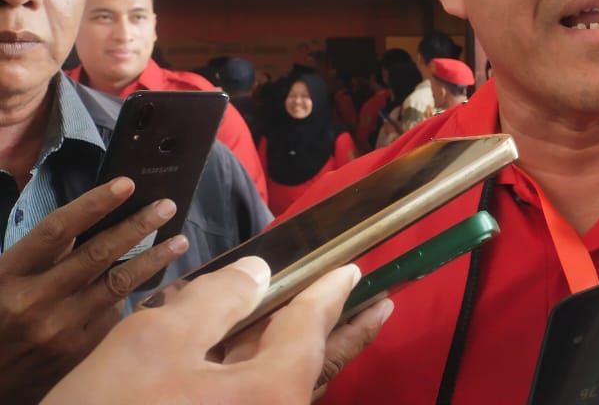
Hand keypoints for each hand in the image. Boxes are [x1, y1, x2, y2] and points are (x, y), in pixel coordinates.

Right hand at [0, 177, 187, 404]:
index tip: (125, 184)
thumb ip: (41, 253)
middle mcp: (35, 301)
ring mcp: (59, 329)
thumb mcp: (3, 278)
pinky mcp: (77, 352)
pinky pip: (113, 314)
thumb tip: (91, 219)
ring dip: (153, 259)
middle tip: (167, 206)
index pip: (57, 230)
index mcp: (10, 275)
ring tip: (179, 241)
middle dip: (137, 226)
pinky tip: (147, 281)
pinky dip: (129, 295)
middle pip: (97, 254)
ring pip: (117, 285)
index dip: (93, 204)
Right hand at [41, 256, 393, 404]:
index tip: (352, 266)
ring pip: (287, 385)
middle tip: (382, 302)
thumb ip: (217, 299)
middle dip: (346, 329)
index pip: (312, 326)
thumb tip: (257, 274)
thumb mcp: (156, 341)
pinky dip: (259, 371)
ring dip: (303, 348)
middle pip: (317, 363)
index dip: (329, 289)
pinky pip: (255, 401)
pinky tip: (247, 349)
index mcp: (273, 392)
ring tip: (329, 319)